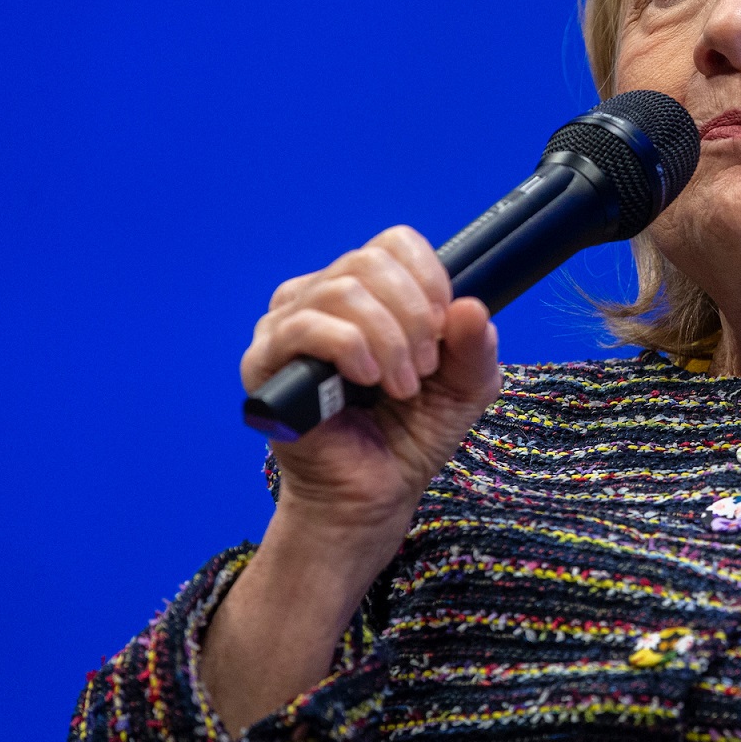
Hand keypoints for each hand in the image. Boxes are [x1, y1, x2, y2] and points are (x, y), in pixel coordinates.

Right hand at [207, 226, 500, 734]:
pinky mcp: (265, 363)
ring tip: (402, 387)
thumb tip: (471, 307)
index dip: (429, 277)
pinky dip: (351, 348)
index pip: (394, 244)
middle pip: (369, 262)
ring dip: (388, 339)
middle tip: (425, 370)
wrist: (371, 497)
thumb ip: (475, 348)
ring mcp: (287, 326)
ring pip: (341, 290)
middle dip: (412, 316)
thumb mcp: (464, 388)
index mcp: (366, 292)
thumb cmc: (409, 436)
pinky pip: (304, 326)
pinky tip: (370, 381)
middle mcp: (319, 297)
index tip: (445, 328)